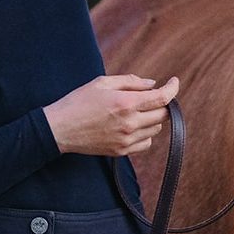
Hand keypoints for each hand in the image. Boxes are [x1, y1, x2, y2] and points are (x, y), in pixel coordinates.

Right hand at [44, 73, 179, 156]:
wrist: (60, 129)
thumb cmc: (79, 101)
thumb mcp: (103, 83)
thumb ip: (131, 82)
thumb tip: (152, 84)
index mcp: (126, 103)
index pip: (163, 98)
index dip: (173, 88)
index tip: (174, 81)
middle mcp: (130, 123)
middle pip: (163, 114)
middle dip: (162, 103)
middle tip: (151, 96)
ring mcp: (126, 140)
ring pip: (156, 129)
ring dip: (153, 118)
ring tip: (137, 110)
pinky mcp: (121, 151)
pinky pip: (146, 143)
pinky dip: (146, 133)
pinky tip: (133, 126)